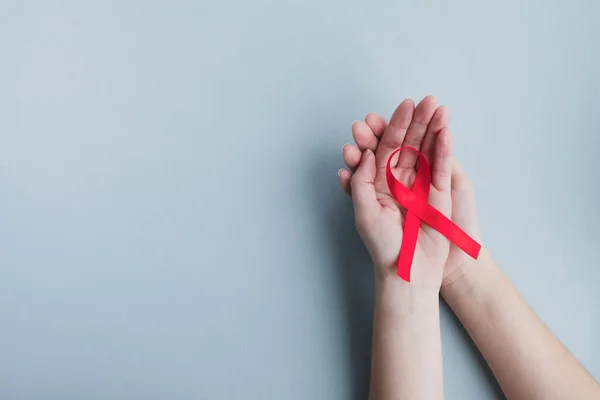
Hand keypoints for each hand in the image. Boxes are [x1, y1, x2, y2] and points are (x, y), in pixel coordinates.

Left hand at [338, 96, 452, 289]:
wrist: (409, 271)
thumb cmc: (383, 246)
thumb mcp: (363, 213)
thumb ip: (361, 181)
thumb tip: (364, 153)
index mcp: (378, 182)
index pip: (382, 149)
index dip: (386, 130)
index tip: (389, 111)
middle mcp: (399, 179)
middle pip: (407, 144)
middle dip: (413, 122)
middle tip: (419, 100)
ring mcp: (420, 184)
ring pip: (426, 150)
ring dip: (431, 128)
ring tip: (436, 106)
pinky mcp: (439, 193)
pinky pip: (441, 166)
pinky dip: (444, 148)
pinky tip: (445, 129)